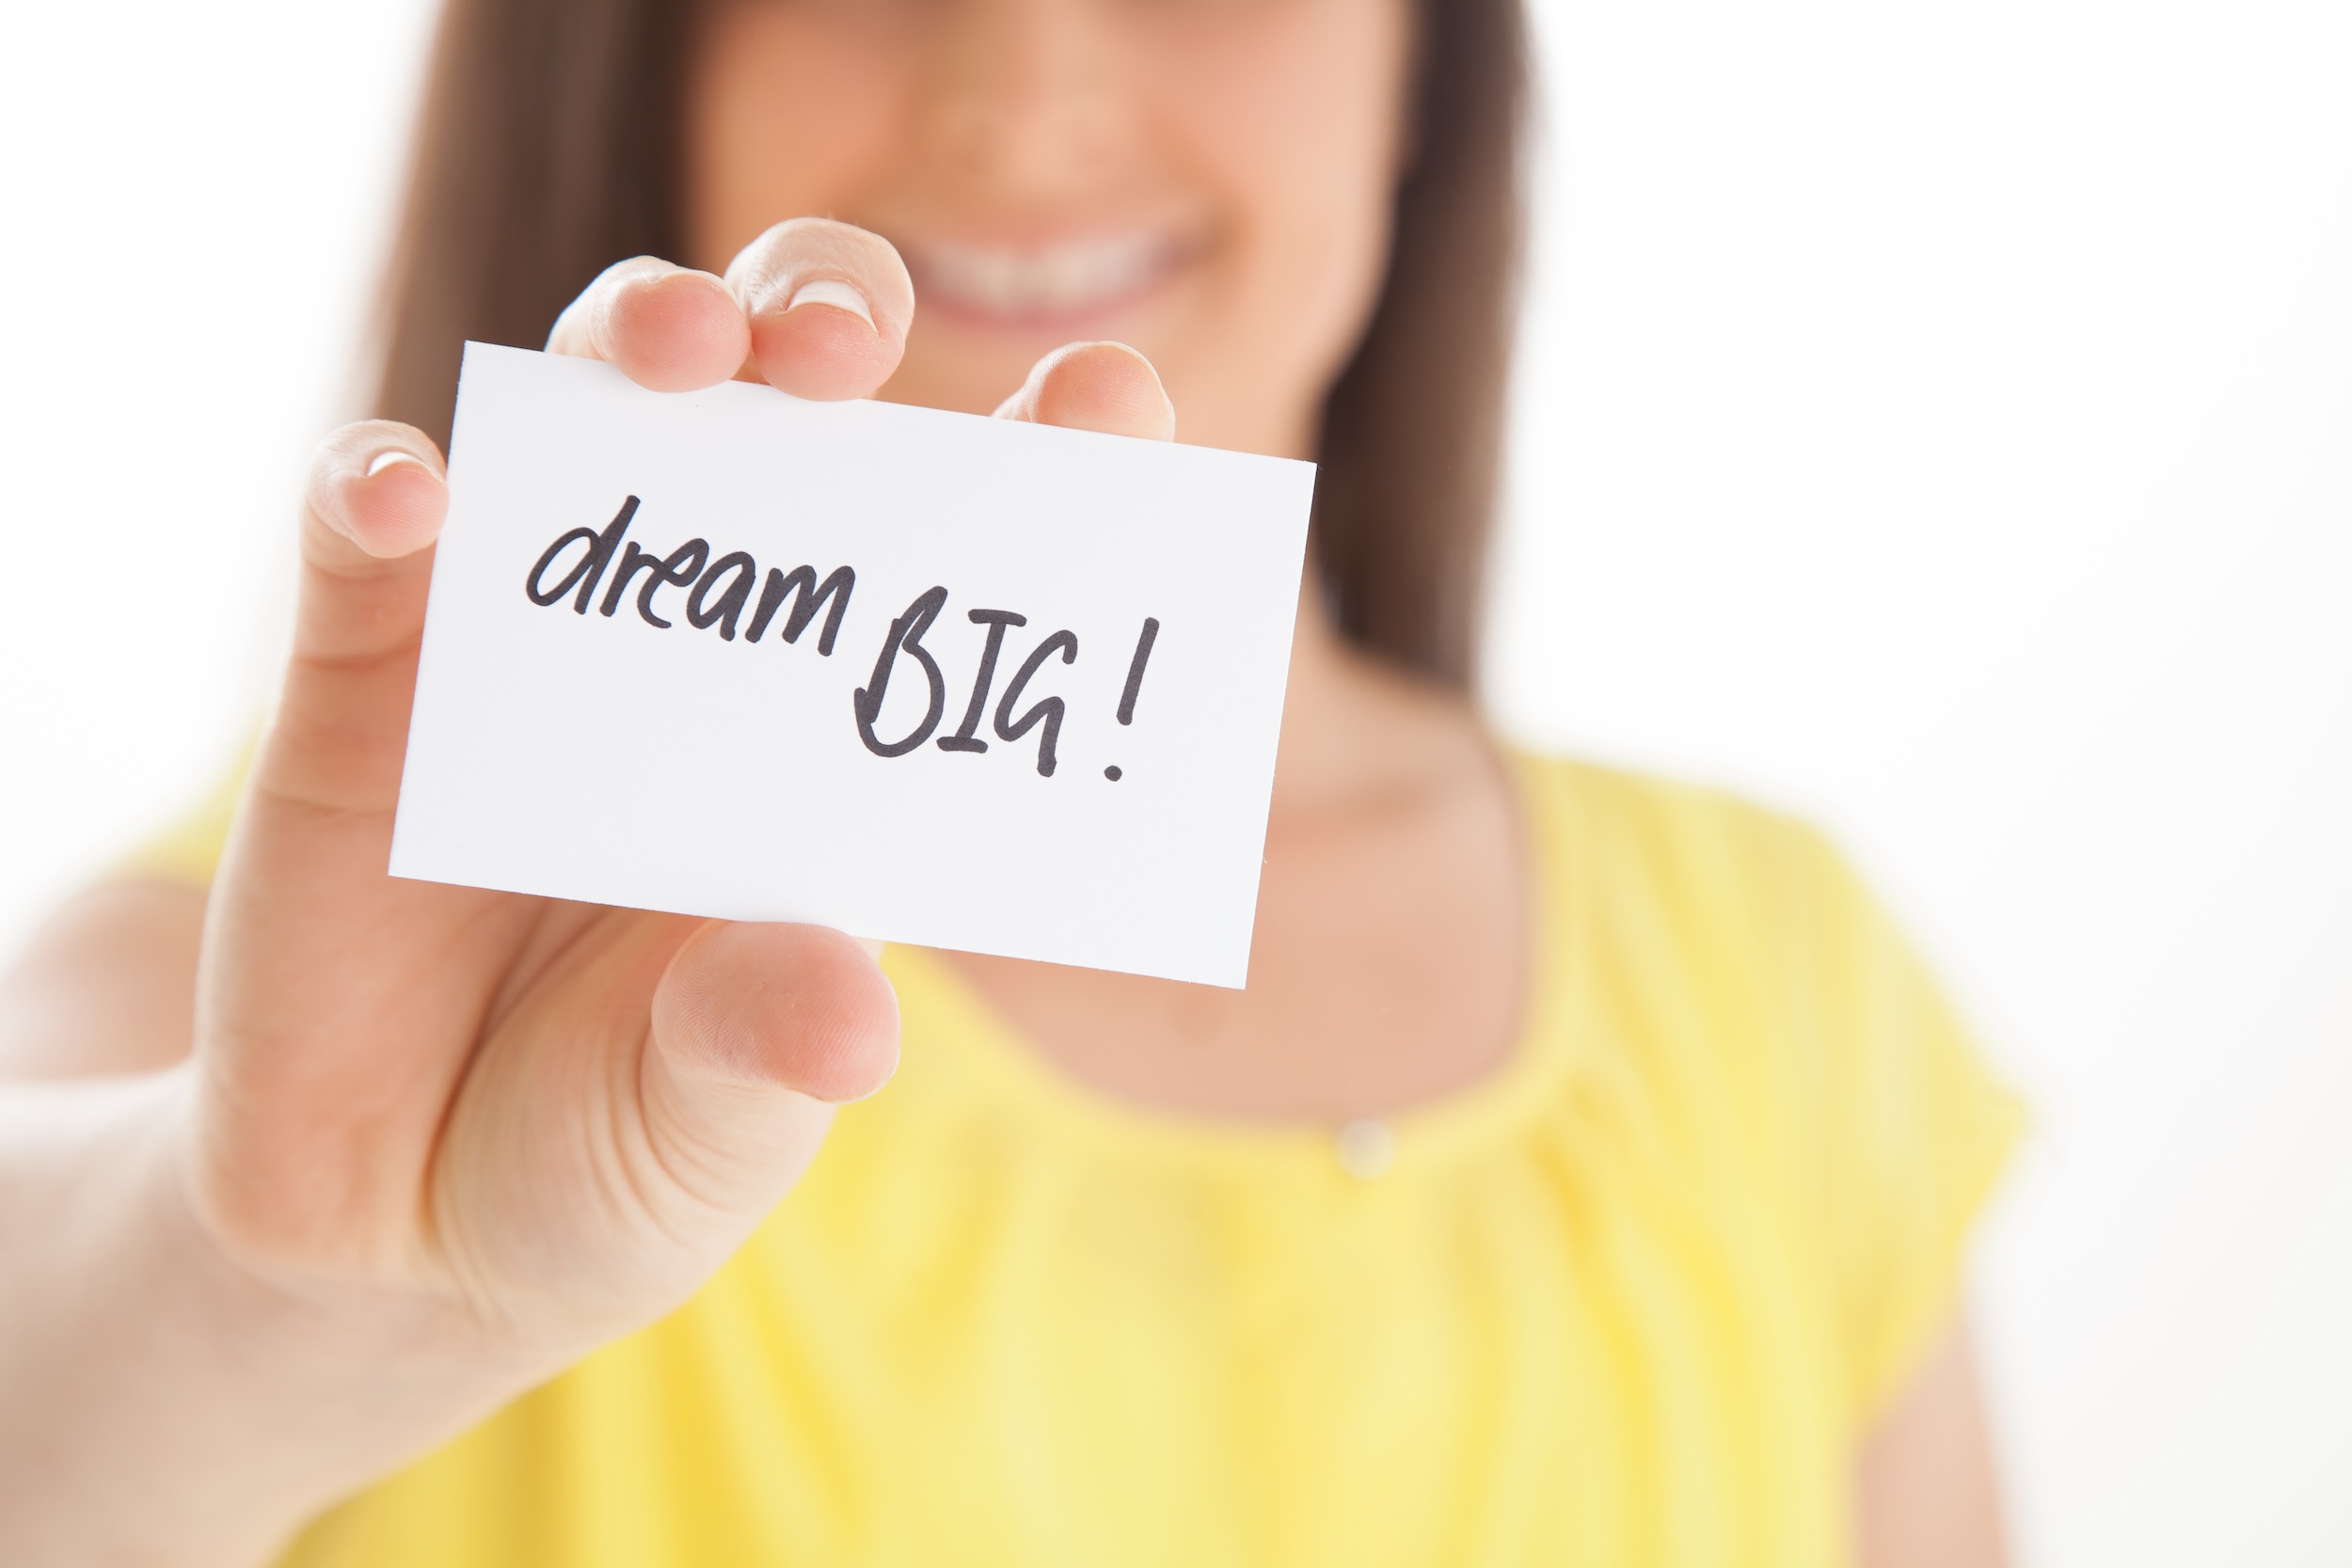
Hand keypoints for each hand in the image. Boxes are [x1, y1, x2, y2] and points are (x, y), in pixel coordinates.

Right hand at [0, 217, 1175, 1566]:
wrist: (393, 1228)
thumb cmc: (612, 1154)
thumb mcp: (708, 1134)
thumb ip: (761, 1062)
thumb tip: (839, 1007)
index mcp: (840, 737)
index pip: (960, 555)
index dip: (1037, 457)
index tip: (1113, 392)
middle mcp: (708, 652)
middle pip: (783, 407)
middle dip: (823, 323)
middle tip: (843, 353)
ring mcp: (536, 638)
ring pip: (592, 409)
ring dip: (635, 336)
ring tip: (678, 351)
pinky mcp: (364, 675)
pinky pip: (365, 535)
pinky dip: (380, 490)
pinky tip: (411, 496)